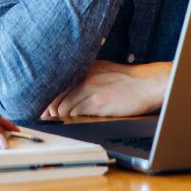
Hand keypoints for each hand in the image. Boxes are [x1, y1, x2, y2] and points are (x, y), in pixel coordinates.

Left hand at [40, 59, 171, 119]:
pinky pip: (76, 113)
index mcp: (82, 68)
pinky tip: (73, 122)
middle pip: (56, 96)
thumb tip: (65, 92)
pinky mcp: (98, 102)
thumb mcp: (100, 70)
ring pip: (64, 107)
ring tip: (59, 122)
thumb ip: (82, 78)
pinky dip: (72, 119)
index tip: (44, 108)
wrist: (145, 84)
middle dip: (50, 110)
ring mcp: (89, 89)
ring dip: (61, 117)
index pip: (56, 83)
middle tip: (47, 118)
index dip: (48, 98)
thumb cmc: (124, 79)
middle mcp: (82, 76)